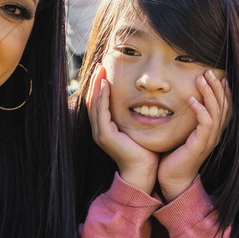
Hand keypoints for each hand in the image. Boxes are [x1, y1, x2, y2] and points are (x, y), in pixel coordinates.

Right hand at [87, 66, 158, 193]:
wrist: (143, 172)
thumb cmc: (145, 152)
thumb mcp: (138, 129)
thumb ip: (136, 116)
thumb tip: (145, 102)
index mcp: (105, 129)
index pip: (98, 103)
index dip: (100, 86)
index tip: (104, 71)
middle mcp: (99, 130)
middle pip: (92, 101)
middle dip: (96, 82)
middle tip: (99, 65)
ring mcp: (100, 133)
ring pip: (94, 104)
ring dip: (97, 85)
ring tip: (100, 70)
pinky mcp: (105, 135)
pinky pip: (101, 112)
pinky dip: (103, 97)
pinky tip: (107, 85)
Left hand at [157, 70, 229, 200]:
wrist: (172, 179)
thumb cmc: (175, 155)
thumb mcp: (183, 132)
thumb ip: (187, 117)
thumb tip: (183, 97)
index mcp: (213, 131)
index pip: (225, 107)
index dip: (224, 91)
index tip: (218, 75)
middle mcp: (215, 134)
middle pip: (224, 106)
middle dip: (217, 87)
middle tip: (209, 71)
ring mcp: (209, 140)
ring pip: (216, 112)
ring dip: (209, 93)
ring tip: (201, 79)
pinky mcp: (200, 145)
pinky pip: (206, 124)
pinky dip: (201, 110)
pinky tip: (192, 100)